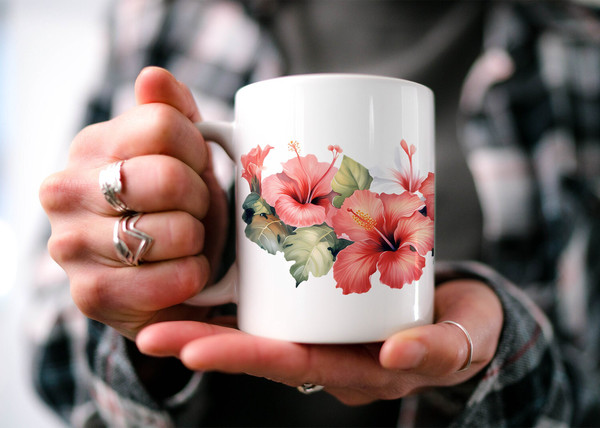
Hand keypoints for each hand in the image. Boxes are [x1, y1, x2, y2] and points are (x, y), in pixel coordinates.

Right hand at [39, 67, 228, 339]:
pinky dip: (194, 276)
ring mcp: (70, 245)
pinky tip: (183, 272)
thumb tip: (152, 77)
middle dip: (200, 198)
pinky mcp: (91, 294)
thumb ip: (169, 112)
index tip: (196, 168)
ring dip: (198, 240)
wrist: (158, 279)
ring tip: (185, 242)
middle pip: (169, 177)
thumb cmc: (173, 209)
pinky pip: (174, 277)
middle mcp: (64, 191)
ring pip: (176, 229)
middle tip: (195, 210)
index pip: (164, 125)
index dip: (197, 150)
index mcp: (89, 147)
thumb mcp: (179, 156)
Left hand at [136, 278, 502, 404]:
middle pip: (261, 351)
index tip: (193, 351)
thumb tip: (398, 353)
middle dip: (204, 344)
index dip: (242, 359)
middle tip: (151, 333)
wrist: (463, 312)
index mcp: (356, 369)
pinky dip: (236, 294)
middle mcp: (329, 355)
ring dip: (208, 320)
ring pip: (261, 327)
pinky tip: (202, 264)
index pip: (292, 365)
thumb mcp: (463, 341)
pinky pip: (276, 303)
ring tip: (156, 304)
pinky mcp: (323, 302)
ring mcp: (323, 330)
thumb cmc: (464, 327)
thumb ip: (442, 348)